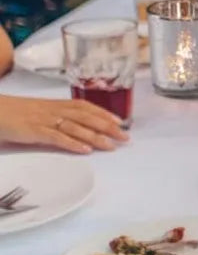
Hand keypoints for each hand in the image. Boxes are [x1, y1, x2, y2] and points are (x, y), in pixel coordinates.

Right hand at [0, 94, 127, 153]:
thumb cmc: (15, 113)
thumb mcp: (40, 112)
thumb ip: (58, 117)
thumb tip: (76, 127)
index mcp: (57, 104)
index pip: (86, 107)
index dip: (104, 113)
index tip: (120, 122)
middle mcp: (55, 110)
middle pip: (87, 117)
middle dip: (108, 127)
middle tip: (124, 137)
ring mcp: (45, 120)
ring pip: (76, 127)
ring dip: (95, 137)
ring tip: (111, 146)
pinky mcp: (34, 131)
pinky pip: (56, 137)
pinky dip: (72, 143)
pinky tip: (85, 150)